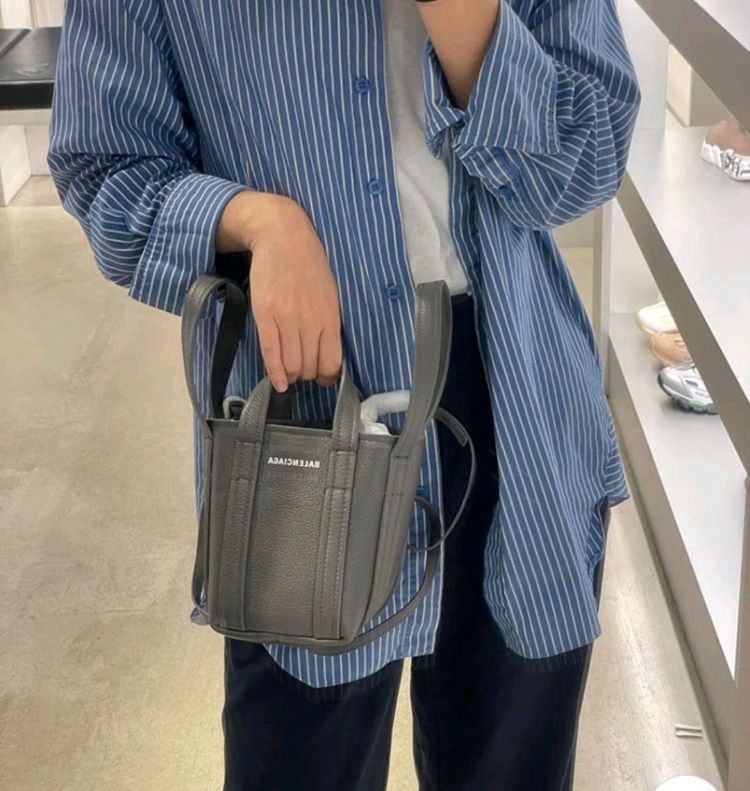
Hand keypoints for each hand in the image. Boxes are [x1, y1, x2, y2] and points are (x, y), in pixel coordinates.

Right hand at [216, 190, 342, 391]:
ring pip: (291, 364)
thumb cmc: (309, 264)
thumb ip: (329, 323)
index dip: (326, 377)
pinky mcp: (265, 314)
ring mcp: (287, 318)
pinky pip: (270, 352)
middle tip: (300, 372)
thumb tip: (327, 352)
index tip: (321, 377)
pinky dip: (273, 372)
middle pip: (309, 367)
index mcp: (330, 317)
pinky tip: (277, 383)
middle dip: (305, 375)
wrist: (283, 236)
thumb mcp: (330, 294)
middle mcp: (311, 321)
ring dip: (289, 376)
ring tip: (287, 374)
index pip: (332, 363)